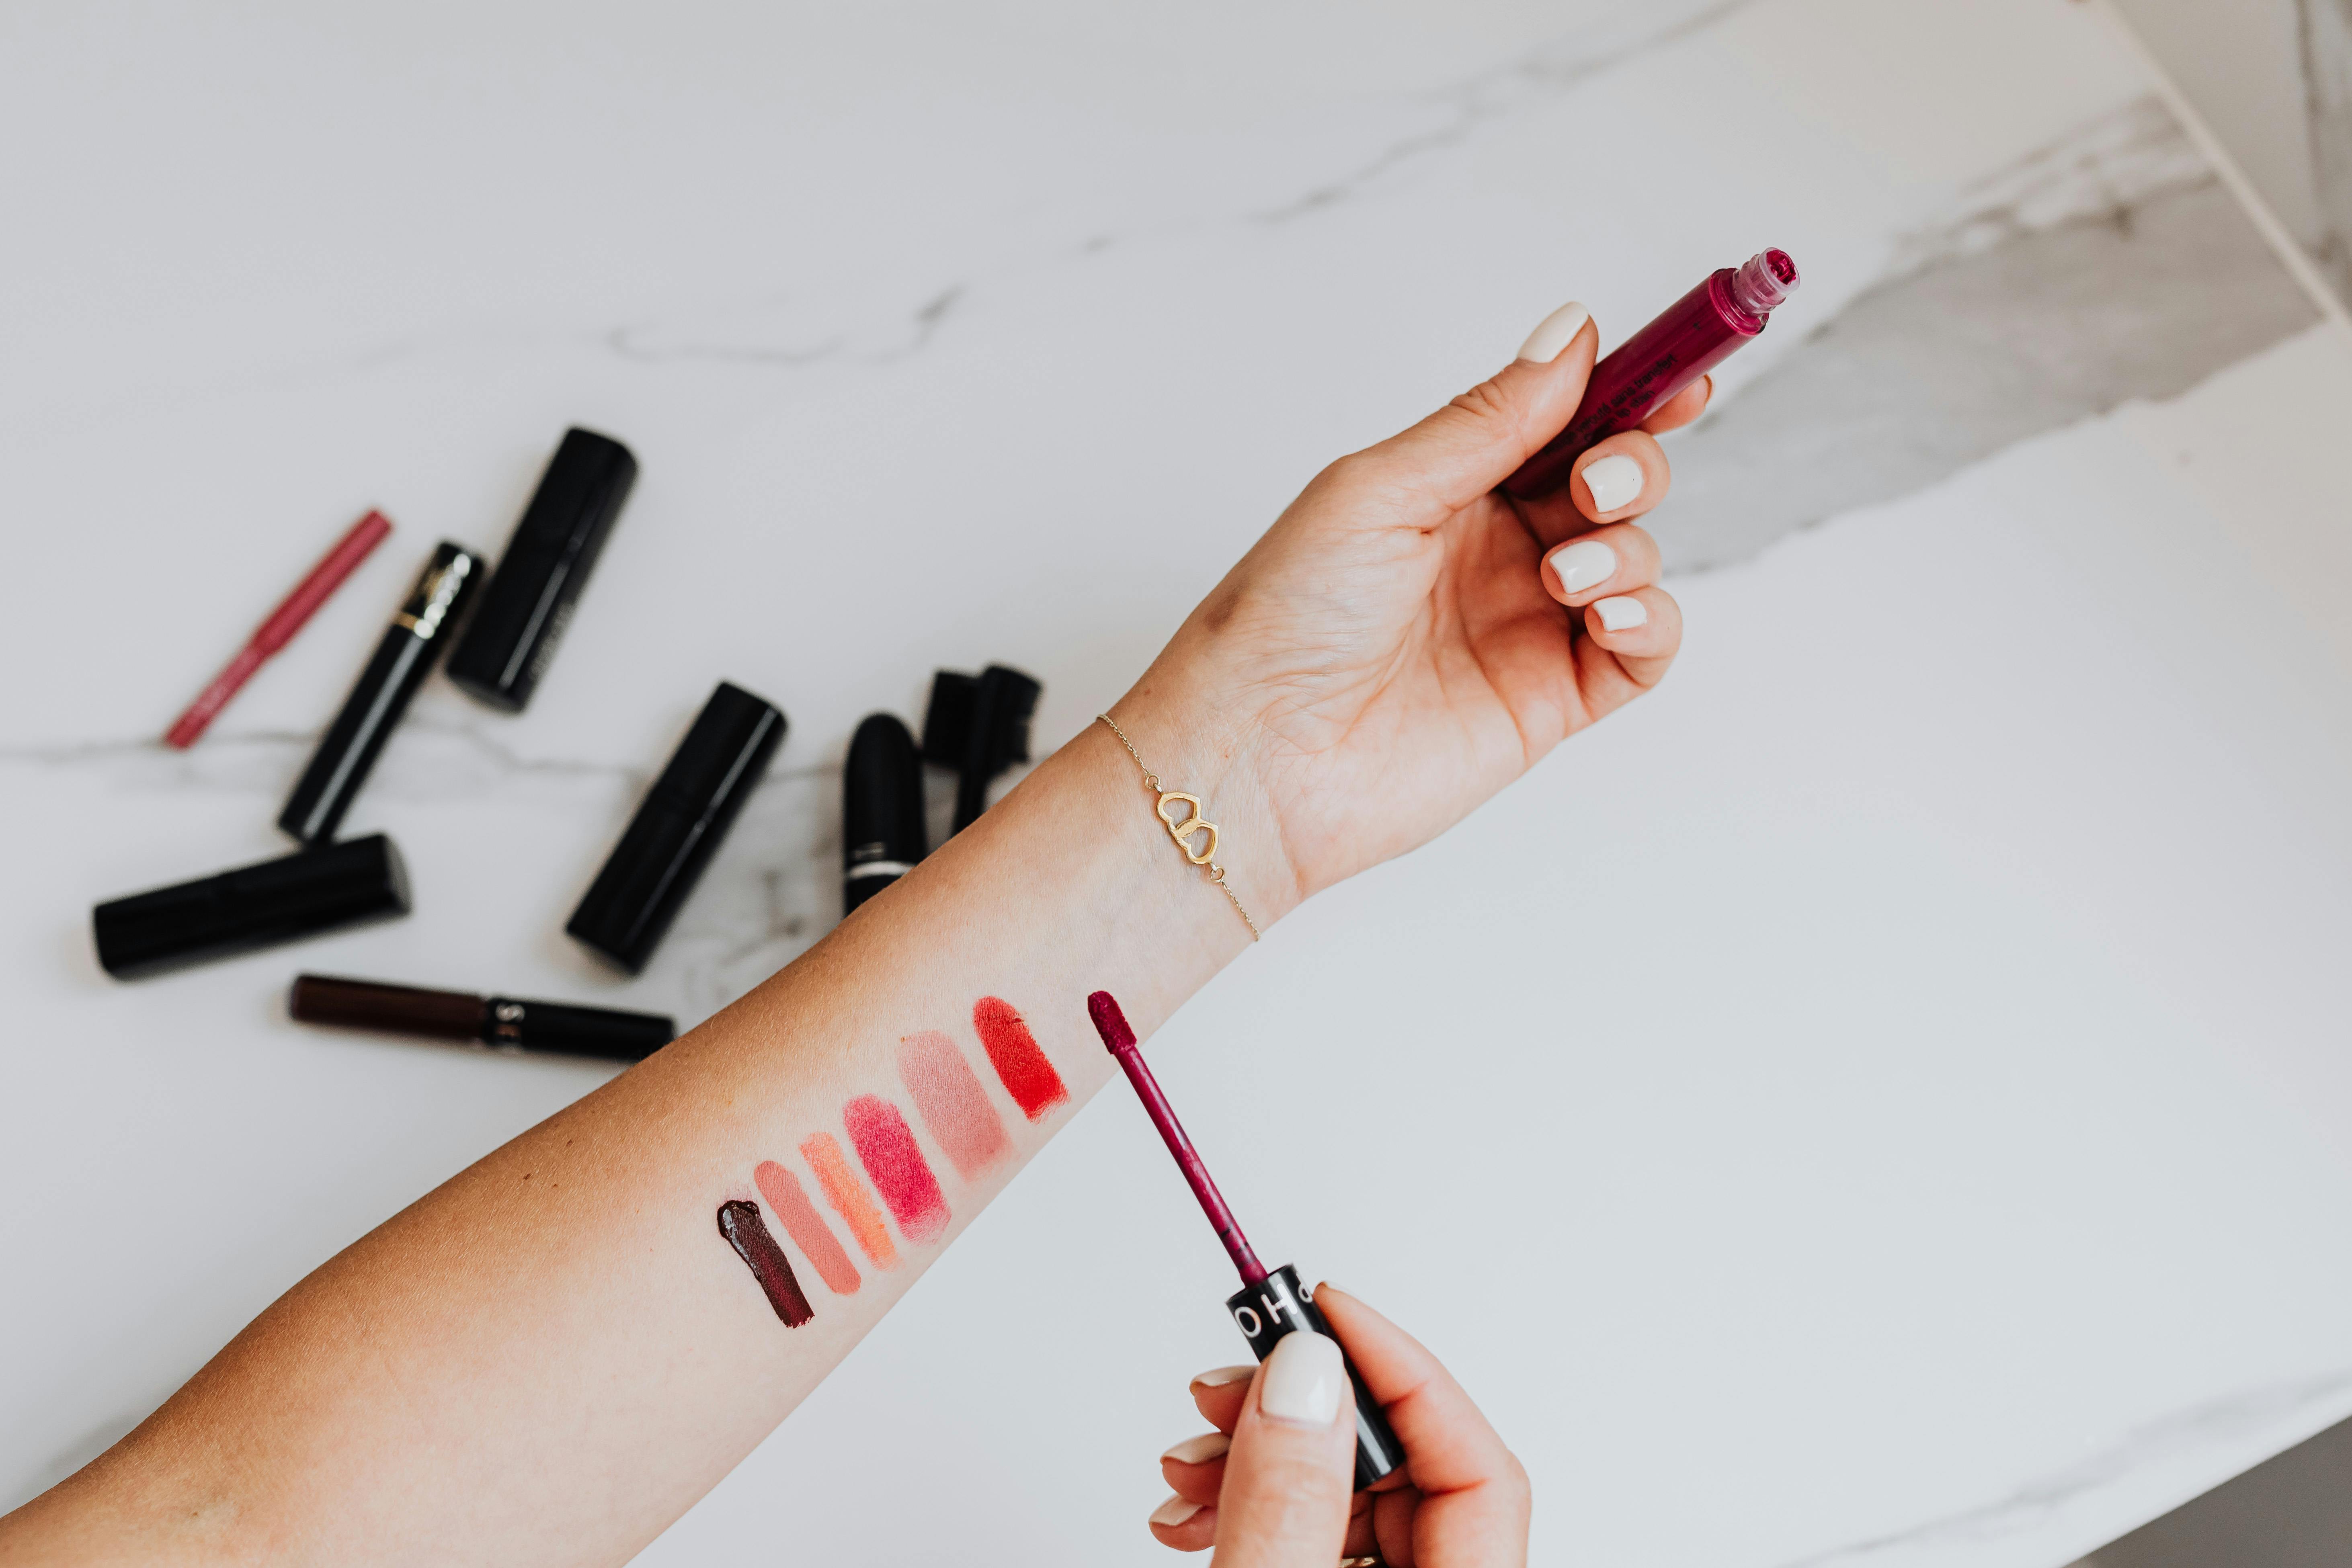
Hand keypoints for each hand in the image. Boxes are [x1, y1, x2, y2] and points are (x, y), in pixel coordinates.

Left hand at [1116, 305, 1707, 921]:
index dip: (1626, 394)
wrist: (1254, 755)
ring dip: (1627, 549)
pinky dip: (1651, 620)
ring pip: (1635, 559)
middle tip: (1594, 487)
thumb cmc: (1281, 622)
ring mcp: (1527, 627)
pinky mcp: (1550, 700)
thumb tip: (1572, 336)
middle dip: (1629, 467)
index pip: (1560, 424)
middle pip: (1611, 483)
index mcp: (1448, 491)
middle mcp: (1494, 553)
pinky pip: (1640, 650)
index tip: (1678, 375)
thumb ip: (1484, 422)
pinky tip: (1610, 613)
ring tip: (1566, 575)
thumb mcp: (1378, 492)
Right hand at [1146, 1286, 1528, 1566]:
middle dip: (1304, 1414)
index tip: (1323, 1308)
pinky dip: (1257, 1506)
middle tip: (1224, 1389)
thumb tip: (1306, 1377)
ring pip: (1351, 1499)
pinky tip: (1196, 1510)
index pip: (1476, 1464)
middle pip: (1407, 1471)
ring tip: (1189, 1466)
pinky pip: (1319, 1535)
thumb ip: (1289, 1504)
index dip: (1401, 1370)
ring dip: (1262, 1459)